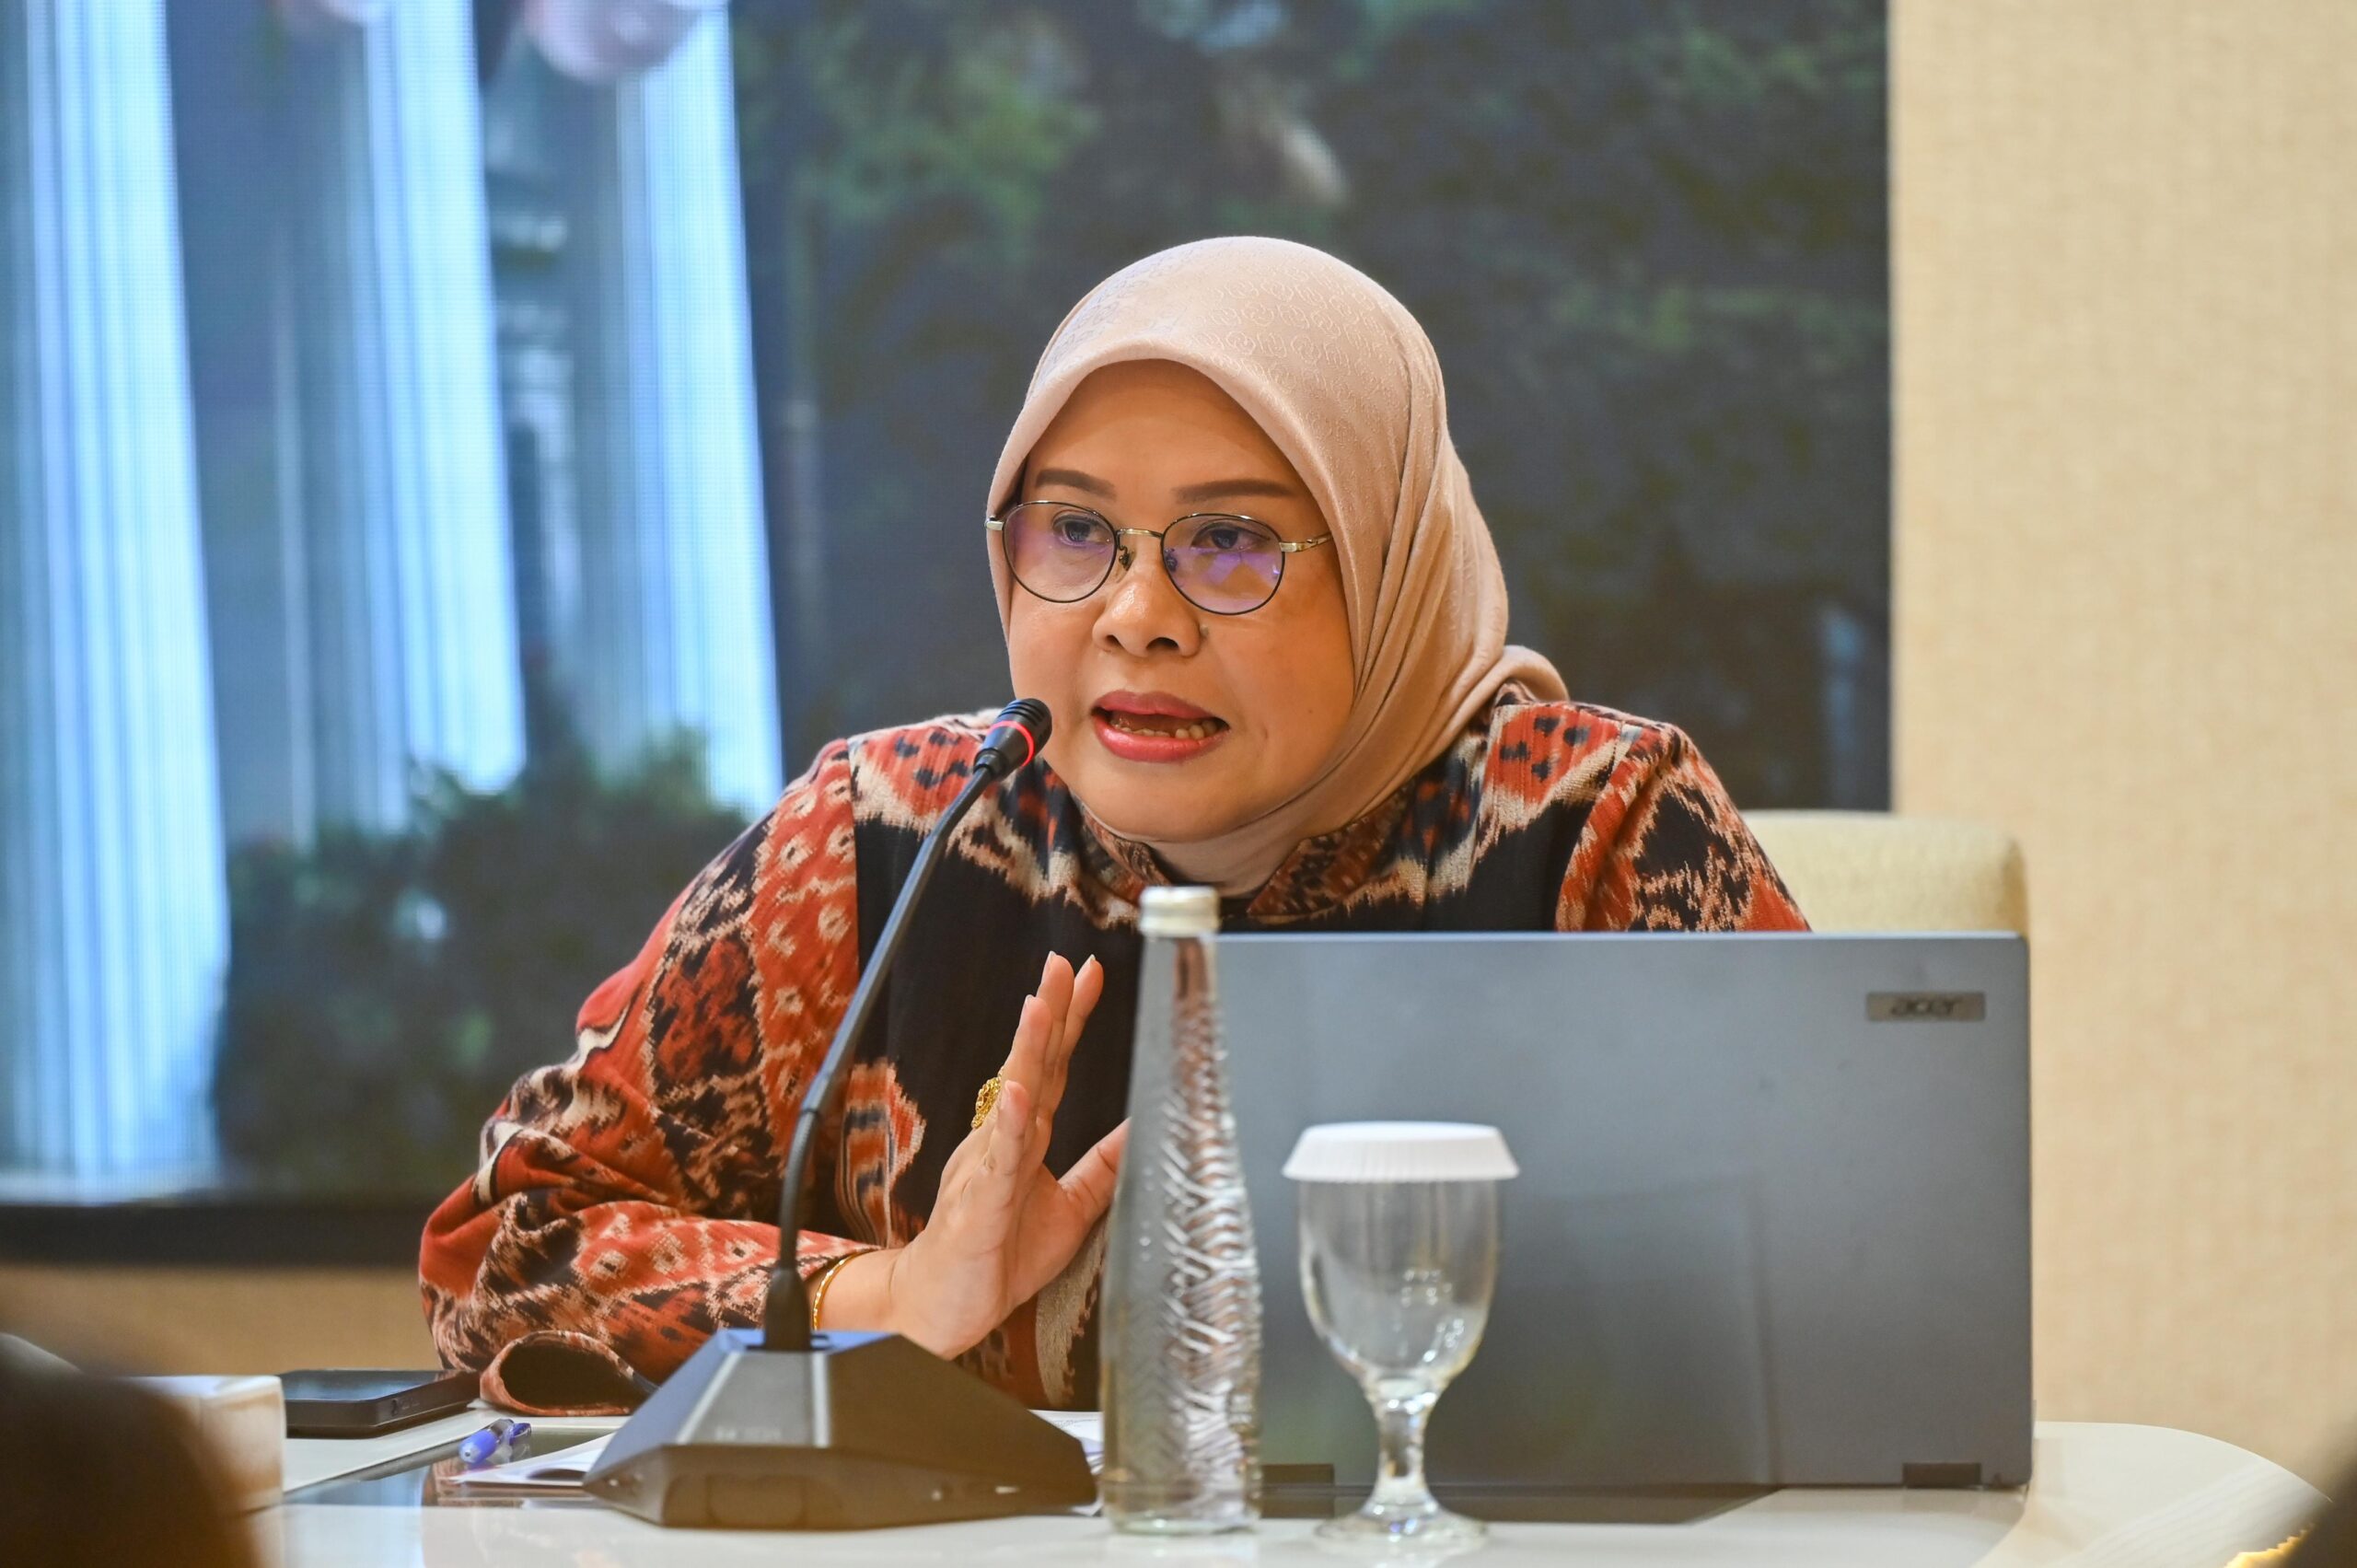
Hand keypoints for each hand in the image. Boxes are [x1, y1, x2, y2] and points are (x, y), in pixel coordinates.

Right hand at [820, 952, 1127, 1358]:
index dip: (1071, 1021)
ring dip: (1026, 1052)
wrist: (944, 1307)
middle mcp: (1003, 1142)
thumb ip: (1101, 1167)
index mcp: (1025, 1139)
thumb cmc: (998, 1255)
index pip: (1052, 1067)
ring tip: (1041, 1005)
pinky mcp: (978, 1207)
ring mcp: (987, 1169)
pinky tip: (1018, 1096)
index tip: (1090, 974)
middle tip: (1063, 963)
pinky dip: (1008, 1128)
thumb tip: (1142, 1127)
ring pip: (1011, 1102)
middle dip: (1050, 1012)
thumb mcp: (1069, 1206)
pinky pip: (995, 1163)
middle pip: (1030, 1066)